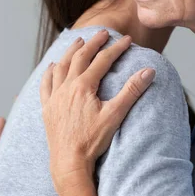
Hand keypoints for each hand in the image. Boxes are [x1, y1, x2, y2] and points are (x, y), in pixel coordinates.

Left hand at [39, 30, 155, 195]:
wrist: (69, 162)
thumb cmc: (92, 140)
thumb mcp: (115, 114)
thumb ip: (132, 91)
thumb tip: (149, 71)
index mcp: (84, 86)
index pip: (103, 60)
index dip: (116, 48)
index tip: (127, 39)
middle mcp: (66, 87)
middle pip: (80, 57)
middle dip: (93, 43)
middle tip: (103, 33)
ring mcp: (55, 97)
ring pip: (61, 66)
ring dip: (71, 52)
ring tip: (78, 42)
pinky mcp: (47, 108)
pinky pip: (45, 84)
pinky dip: (49, 72)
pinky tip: (52, 66)